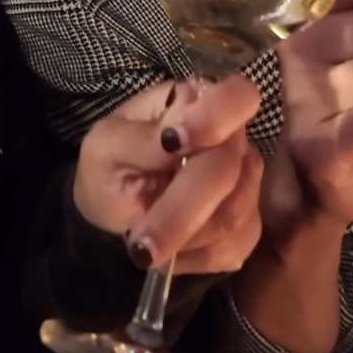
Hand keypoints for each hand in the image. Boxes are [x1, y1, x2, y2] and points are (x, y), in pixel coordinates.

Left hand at [74, 74, 262, 273]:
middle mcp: (230, 137)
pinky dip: (194, 256)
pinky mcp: (246, 223)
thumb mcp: (106, 148)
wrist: (110, 220)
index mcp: (195, 103)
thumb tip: (180, 128)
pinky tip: (170, 252)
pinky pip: (235, 245)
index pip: (236, 96)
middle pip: (228, 168)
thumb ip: (143, 137)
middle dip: (181, 210)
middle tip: (140, 240)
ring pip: (235, 214)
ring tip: (145, 241)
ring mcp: (244, 181)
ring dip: (183, 236)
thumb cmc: (107, 171)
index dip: (217, 119)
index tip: (174, 143)